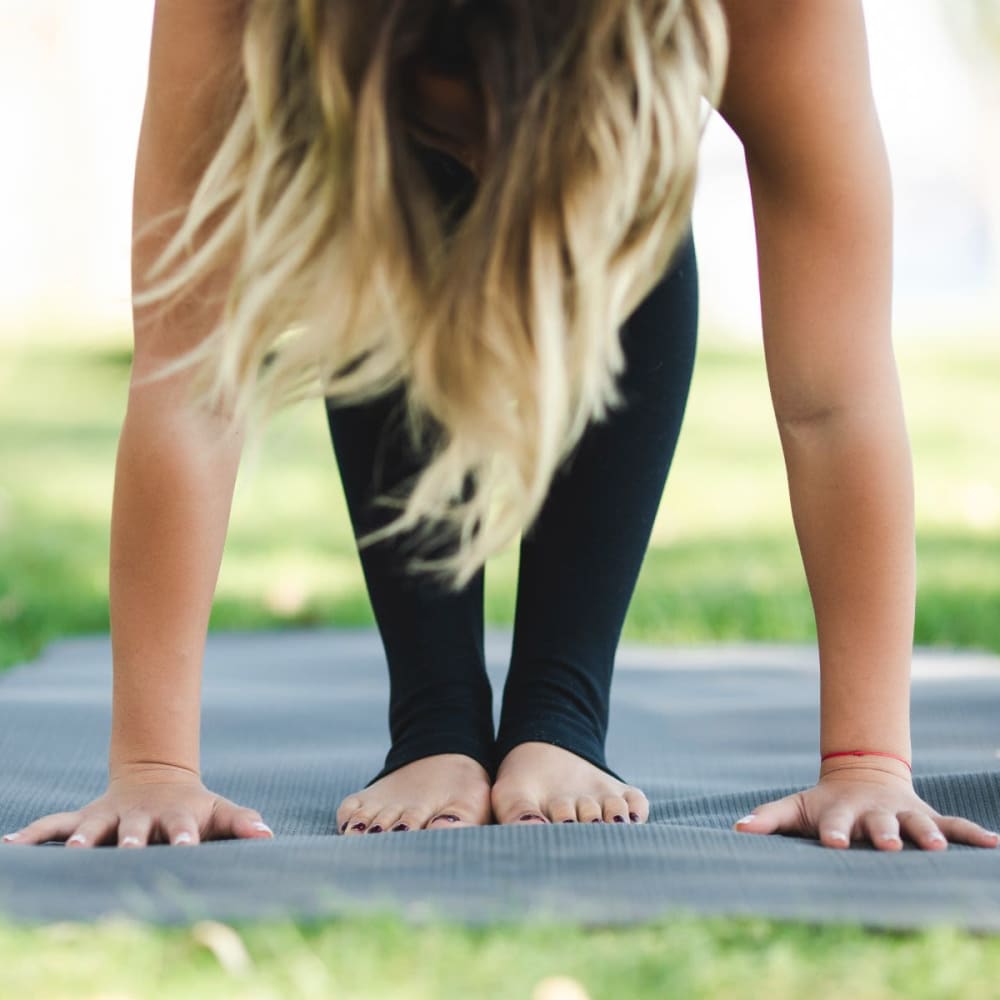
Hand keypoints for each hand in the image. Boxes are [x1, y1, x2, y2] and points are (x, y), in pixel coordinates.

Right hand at [1, 764, 273, 847]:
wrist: (158, 780)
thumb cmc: (195, 807)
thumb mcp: (220, 812)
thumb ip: (243, 822)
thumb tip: (270, 836)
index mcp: (174, 818)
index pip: (181, 829)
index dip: (185, 837)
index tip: (187, 846)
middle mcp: (139, 819)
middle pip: (135, 830)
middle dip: (132, 840)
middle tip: (130, 850)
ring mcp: (110, 818)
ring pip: (94, 826)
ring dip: (84, 838)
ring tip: (77, 849)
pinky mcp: (86, 819)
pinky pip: (54, 825)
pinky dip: (33, 835)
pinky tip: (10, 846)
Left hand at [731, 760, 999, 849]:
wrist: (859, 777)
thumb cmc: (822, 804)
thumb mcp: (794, 808)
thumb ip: (768, 818)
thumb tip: (736, 829)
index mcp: (840, 814)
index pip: (834, 824)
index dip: (833, 833)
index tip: (835, 844)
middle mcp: (872, 814)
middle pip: (879, 825)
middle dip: (884, 835)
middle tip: (889, 845)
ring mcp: (901, 814)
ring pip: (917, 824)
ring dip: (927, 835)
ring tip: (940, 848)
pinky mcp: (924, 816)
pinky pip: (952, 824)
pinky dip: (972, 833)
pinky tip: (994, 844)